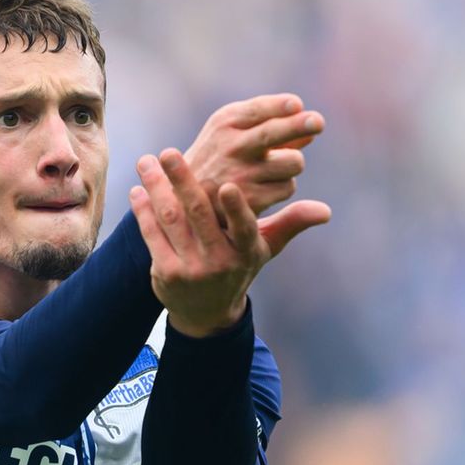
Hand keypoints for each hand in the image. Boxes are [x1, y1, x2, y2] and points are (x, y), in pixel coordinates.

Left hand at [130, 148, 330, 337]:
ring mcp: (190, 269)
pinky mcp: (165, 272)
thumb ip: (291, 223)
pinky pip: (152, 236)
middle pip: (198, 216)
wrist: (207, 313)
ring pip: (170, 221)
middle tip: (170, 152)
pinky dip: (143, 211)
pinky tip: (138, 189)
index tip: (227, 185)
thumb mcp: (265, 250)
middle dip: (182, 182)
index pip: (244, 229)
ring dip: (157, 189)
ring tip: (148, 161)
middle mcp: (218, 262)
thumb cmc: (239, 268)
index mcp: (245, 252)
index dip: (236, 209)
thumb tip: (326, 210)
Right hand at [183, 93, 325, 215]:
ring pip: (293, 162)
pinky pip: (288, 187)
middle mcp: (230, 146)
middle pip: (274, 132)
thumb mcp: (233, 135)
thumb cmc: (217, 160)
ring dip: (292, 164)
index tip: (297, 105)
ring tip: (274, 168)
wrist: (185, 202)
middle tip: (317, 122)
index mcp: (225, 123)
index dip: (282, 106)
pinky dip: (284, 187)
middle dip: (301, 124)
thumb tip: (312, 129)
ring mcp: (239, 174)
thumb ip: (270, 127)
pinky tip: (266, 189)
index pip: (260, 109)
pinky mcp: (250, 200)